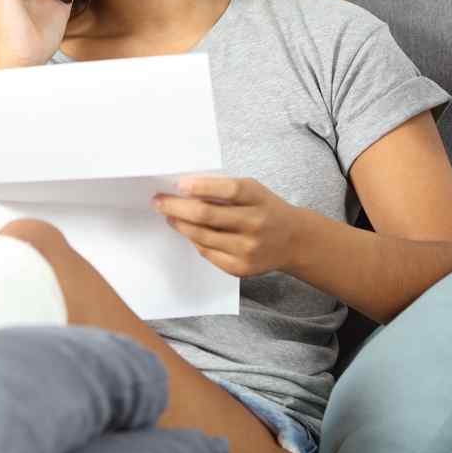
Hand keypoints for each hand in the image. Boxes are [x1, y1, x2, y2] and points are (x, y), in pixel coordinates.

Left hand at [152, 176, 300, 276]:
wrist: (293, 240)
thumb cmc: (265, 208)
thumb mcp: (253, 190)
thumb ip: (224, 189)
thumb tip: (183, 188)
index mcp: (258, 198)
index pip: (228, 190)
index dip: (201, 186)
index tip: (178, 184)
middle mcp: (255, 224)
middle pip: (207, 215)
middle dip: (177, 206)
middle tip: (158, 201)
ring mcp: (248, 249)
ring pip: (202, 236)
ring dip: (179, 224)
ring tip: (168, 215)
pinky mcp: (241, 268)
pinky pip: (207, 252)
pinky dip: (194, 240)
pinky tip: (187, 231)